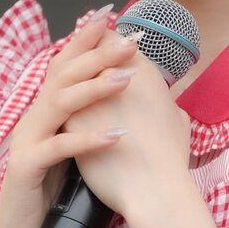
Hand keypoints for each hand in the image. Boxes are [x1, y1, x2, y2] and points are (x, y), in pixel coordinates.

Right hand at [0, 11, 156, 227]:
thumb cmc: (50, 194)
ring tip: (127, 77)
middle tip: (130, 41)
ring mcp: (26, 142)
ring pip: (59, 104)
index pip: (62, 66)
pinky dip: (88, 139)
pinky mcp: (26, 168)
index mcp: (43, 113)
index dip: (83, 40)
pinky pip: (58, 149)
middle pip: (62, 76)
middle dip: (97, 55)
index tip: (110, 17)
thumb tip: (123, 100)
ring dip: (95, 88)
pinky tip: (115, 135)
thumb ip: (86, 124)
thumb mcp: (72, 151)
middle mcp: (31, 120)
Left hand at [62, 31, 192, 220]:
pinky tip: (51, 100)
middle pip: (91, 46)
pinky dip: (56, 97)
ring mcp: (90, 96)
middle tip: (75, 49)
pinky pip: (57, 99)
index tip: (99, 43)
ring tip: (61, 72)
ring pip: (69, 69)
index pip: (116, 41)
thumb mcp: (177, 124)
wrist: (153, 187)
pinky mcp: (71, 119)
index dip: (105, 40)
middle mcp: (115, 74)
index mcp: (143, 72)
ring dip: (65, 70)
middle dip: (83, 44)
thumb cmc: (170, 158)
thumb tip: (169, 108)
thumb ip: (168, 109)